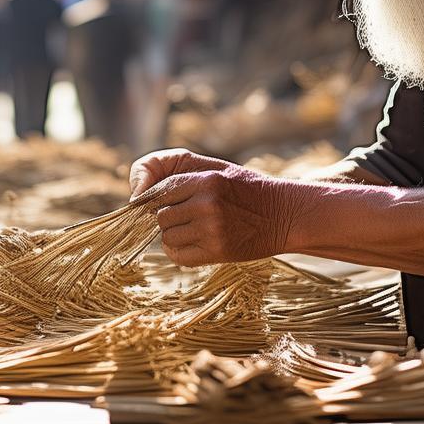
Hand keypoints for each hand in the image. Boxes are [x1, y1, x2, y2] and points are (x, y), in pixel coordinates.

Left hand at [130, 148, 295, 266]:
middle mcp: (207, 204)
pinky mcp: (218, 252)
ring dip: (172, 234)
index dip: (152, 198)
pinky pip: (178, 255)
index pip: (159, 191)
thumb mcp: (216, 168)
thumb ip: (179, 171)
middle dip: (165, 217)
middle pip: (160, 216)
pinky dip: (178, 251)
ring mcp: (213, 230)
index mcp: (207, 180)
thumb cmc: (246, 188)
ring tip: (192, 228)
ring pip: (167, 236)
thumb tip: (138, 192)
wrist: (285, 215)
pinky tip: (191, 243)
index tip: (155, 203)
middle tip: (183, 215)